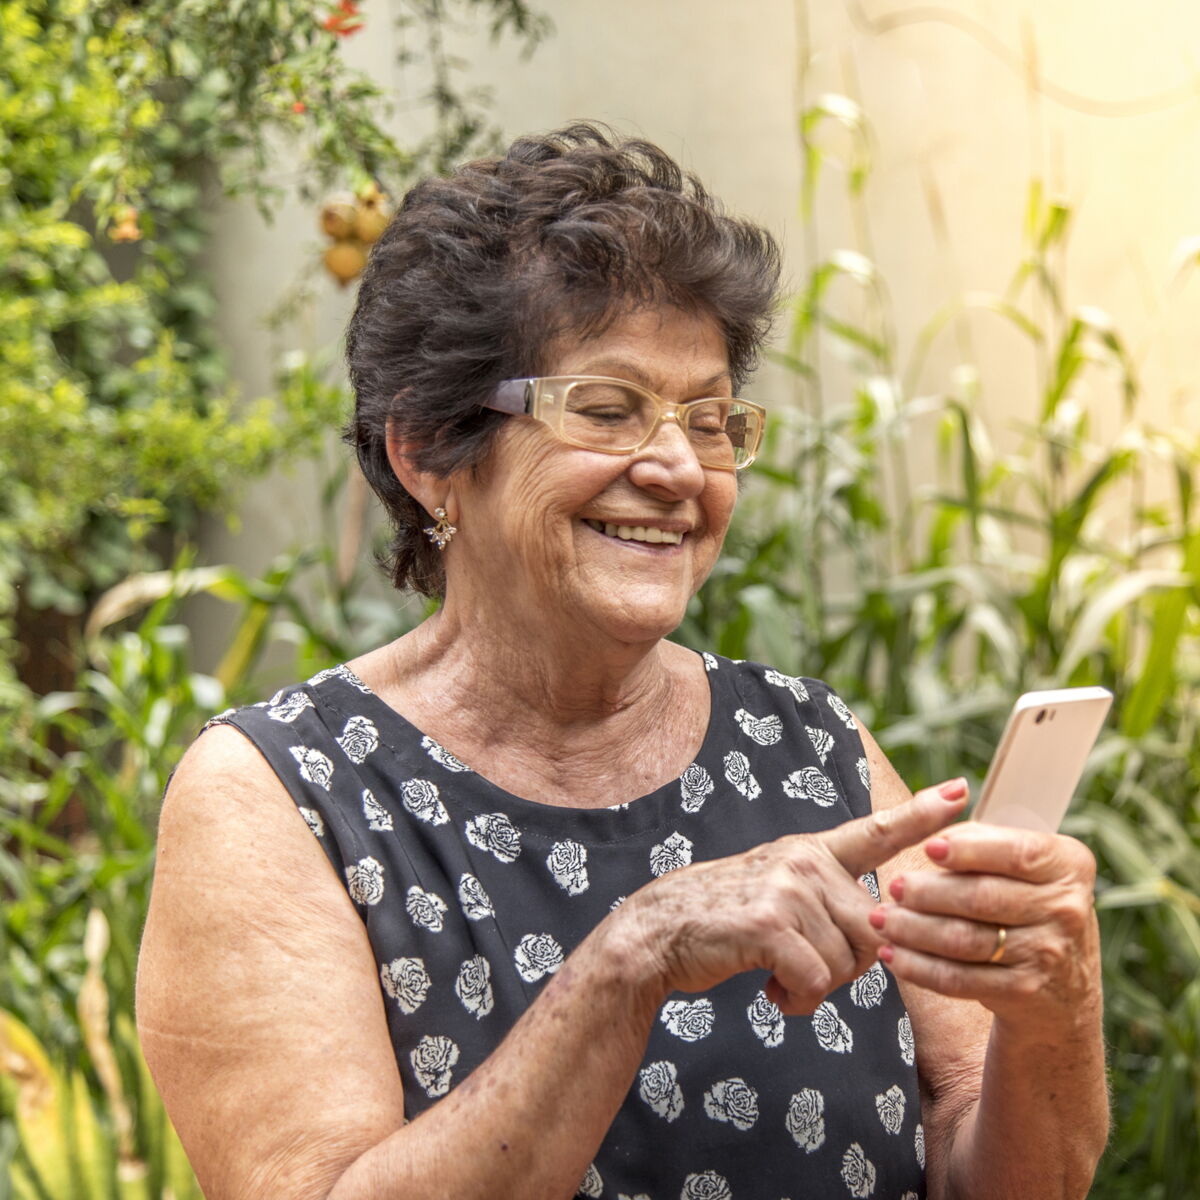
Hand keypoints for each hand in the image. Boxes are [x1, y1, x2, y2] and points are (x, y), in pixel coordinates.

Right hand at [617, 780, 968, 1015]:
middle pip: (876, 930)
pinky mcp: (770, 923)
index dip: (922, 814)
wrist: (659, 931)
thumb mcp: (779, 892)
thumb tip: (882, 936)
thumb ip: (827, 901)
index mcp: (812, 851)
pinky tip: (771, 989)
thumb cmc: (726, 920)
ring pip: (848, 962)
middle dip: (851, 966)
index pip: (876, 831)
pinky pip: (817, 979)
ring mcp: (787, 888)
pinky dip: (797, 998)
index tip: (962, 790)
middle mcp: (804, 861)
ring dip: (817, 986)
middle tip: (806, 969)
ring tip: (779, 976)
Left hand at [872, 821, 1100, 1028]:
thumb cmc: (1027, 904)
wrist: (1063, 987)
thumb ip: (983, 839)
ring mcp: (1047, 954)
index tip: (929, 847)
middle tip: (892, 886)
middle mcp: (1065, 909)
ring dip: (914, 930)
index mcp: (1067, 866)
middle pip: (983, 897)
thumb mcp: (1024, 867)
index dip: (970, 850)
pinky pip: (960, 979)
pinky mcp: (1024, 991)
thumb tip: (936, 810)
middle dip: (929, 892)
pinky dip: (920, 967)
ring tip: (882, 919)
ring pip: (966, 939)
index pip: (1017, 853)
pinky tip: (894, 955)